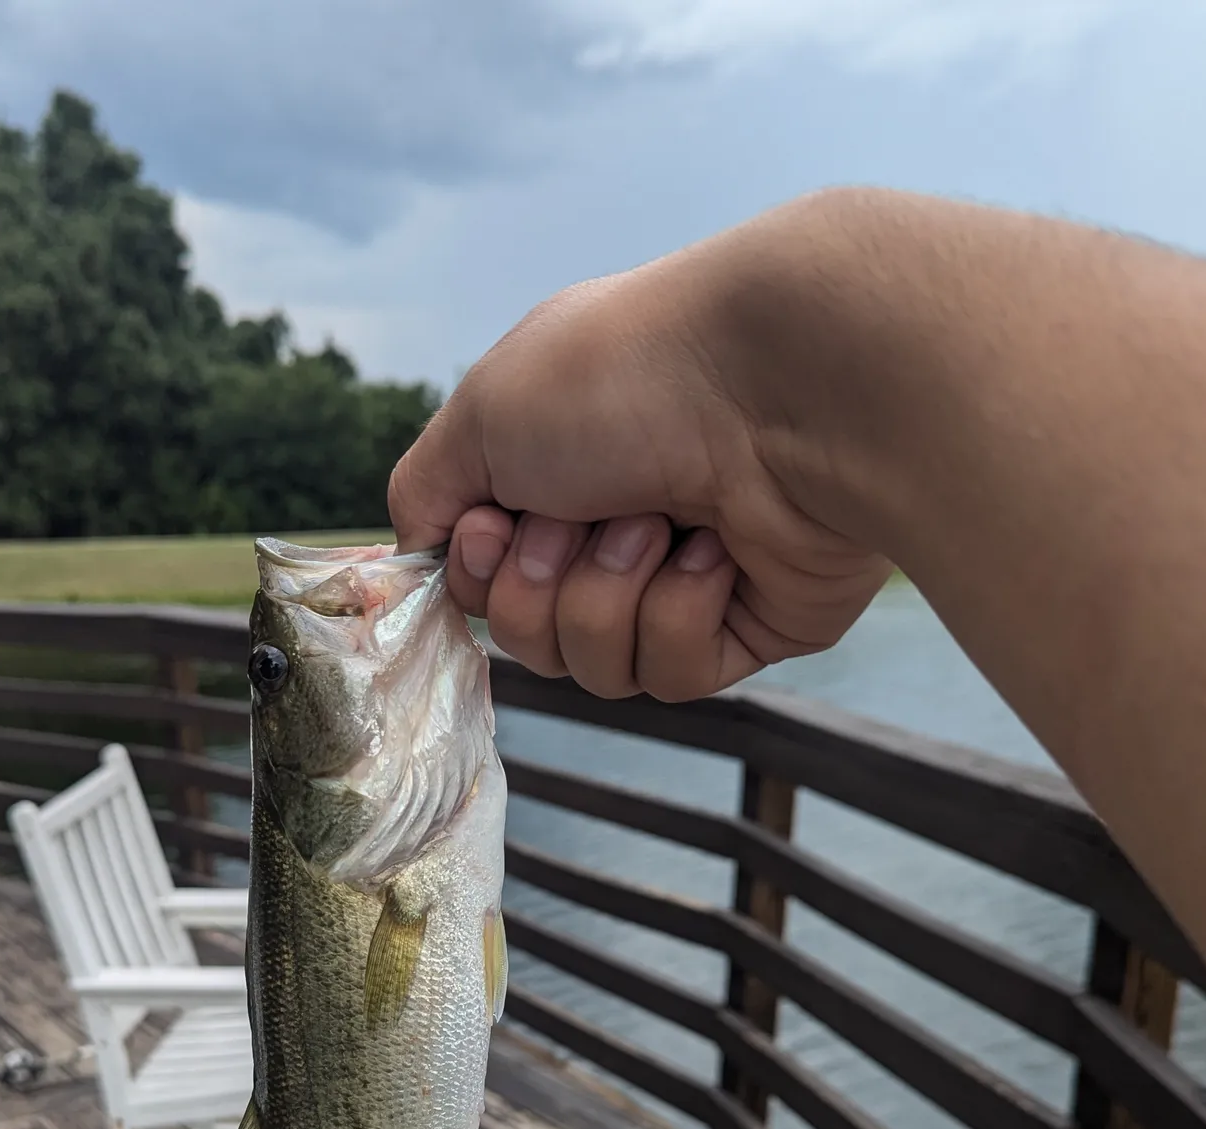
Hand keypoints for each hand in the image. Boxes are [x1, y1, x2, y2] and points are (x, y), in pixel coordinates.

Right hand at [387, 226, 893, 700]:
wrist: (784, 385)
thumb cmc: (627, 376)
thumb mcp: (480, 413)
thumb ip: (424, 494)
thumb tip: (421, 557)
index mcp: (554, 472)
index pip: (482, 581)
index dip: (477, 574)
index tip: (494, 526)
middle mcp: (613, 526)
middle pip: (530, 637)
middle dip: (542, 586)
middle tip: (584, 517)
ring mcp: (682, 581)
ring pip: (597, 667)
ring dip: (611, 594)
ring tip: (660, 525)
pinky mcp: (748, 628)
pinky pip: (673, 675)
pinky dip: (681, 613)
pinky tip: (716, 553)